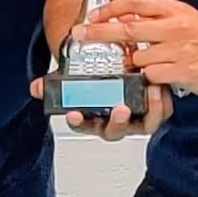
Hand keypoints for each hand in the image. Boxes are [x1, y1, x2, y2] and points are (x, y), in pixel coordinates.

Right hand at [34, 73, 173, 139]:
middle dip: (117, 121)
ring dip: (148, 111)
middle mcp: (117, 122)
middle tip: (119, 108)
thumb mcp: (78, 80)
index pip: (83, 125)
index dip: (78, 122)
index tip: (74, 114)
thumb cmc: (100, 79)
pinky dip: (161, 101)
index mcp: (95, 118)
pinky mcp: (157, 108)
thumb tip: (36, 88)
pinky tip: (158, 84)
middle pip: (116, 130)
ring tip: (148, 91)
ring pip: (145, 124)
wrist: (121, 66)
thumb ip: (55, 85)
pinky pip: (162, 111)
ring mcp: (138, 117)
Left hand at [80, 0, 197, 100]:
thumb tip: (127, 16)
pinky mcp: (181, 72)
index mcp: (175, 11)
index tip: (93, 16)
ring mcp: (177, 51)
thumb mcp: (185, 17)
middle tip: (81, 35)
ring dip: (132, 63)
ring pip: (138, 57)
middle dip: (99, 32)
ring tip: (140, 64)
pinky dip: (148, 78)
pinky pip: (152, 76)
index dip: (111, 9)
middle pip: (128, 29)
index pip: (136, 3)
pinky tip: (156, 76)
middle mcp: (174, 28)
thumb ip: (158, 16)